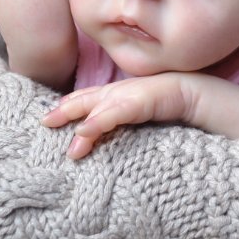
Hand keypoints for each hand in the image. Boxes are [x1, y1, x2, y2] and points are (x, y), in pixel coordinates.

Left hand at [42, 74, 191, 158]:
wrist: (193, 92)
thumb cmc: (167, 103)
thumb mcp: (137, 111)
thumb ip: (121, 118)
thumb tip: (104, 134)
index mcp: (115, 93)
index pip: (86, 97)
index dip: (67, 104)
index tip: (50, 116)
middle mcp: (117, 91)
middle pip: (84, 100)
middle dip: (63, 112)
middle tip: (45, 123)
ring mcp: (126, 95)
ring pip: (96, 110)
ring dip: (80, 126)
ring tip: (70, 147)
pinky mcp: (138, 102)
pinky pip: (113, 114)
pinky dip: (98, 122)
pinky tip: (85, 132)